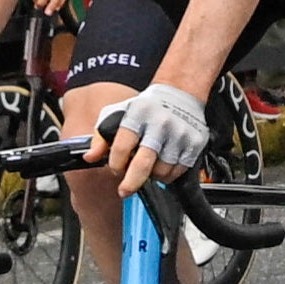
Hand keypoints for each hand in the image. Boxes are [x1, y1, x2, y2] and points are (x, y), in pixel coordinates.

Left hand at [94, 82, 213, 185]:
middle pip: (143, 164)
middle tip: (124, 190)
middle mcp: (160, 124)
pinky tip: (162, 164)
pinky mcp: (194, 143)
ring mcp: (179, 134)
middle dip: (130, 183)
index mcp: (138, 114)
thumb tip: (89, 158)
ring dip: (151, 176)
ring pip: (161, 172)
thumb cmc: (146, 107)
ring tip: (148, 166)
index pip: (121, 146)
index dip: (115, 164)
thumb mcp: (118, 113)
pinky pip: (178, 172)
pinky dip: (168, 174)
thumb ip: (101, 136)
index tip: (115, 168)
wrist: (180, 92)